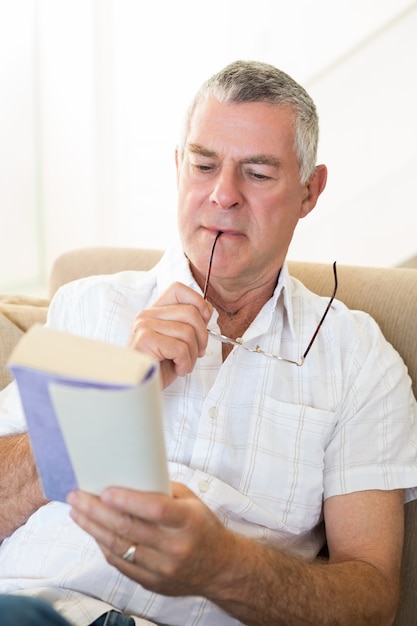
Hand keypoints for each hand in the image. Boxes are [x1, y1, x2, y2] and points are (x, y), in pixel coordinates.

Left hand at [67, 483, 237, 596]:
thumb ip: (163, 491)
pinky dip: (104, 547)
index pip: (155, 510)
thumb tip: (129, 478)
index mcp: (189, 521)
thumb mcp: (192, 502)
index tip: (105, 491)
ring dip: (93, 528)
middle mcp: (176, 547)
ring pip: (119, 548)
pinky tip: (94, 532)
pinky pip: (121, 565)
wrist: (221, 568)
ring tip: (77, 512)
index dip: (128, 500)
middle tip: (77, 497)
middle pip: (129, 528)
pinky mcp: (153, 583)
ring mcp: (163, 569)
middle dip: (97, 511)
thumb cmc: (203, 527)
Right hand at [128, 282, 211, 387]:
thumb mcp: (179, 341)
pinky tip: (177, 369)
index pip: (178, 289)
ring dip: (192, 354)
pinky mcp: (145, 340)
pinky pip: (180, 348)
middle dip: (202, 337)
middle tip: (196, 353)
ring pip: (188, 332)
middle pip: (191, 313)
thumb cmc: (161, 367)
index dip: (198, 302)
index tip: (204, 321)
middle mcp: (147, 315)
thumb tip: (208, 310)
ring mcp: (144, 326)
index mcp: (155, 311)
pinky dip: (185, 363)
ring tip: (183, 364)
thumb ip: (190, 323)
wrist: (142, 389)